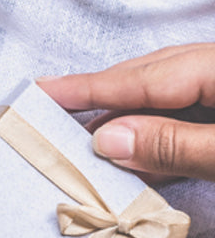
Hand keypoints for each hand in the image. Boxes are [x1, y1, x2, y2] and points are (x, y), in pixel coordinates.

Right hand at [38, 45, 214, 180]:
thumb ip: (172, 145)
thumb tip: (112, 141)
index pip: (142, 77)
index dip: (89, 87)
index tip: (45, 90)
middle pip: (151, 79)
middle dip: (103, 102)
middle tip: (56, 120)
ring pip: (169, 100)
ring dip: (130, 127)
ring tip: (93, 148)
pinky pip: (190, 119)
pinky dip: (161, 139)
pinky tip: (141, 160)